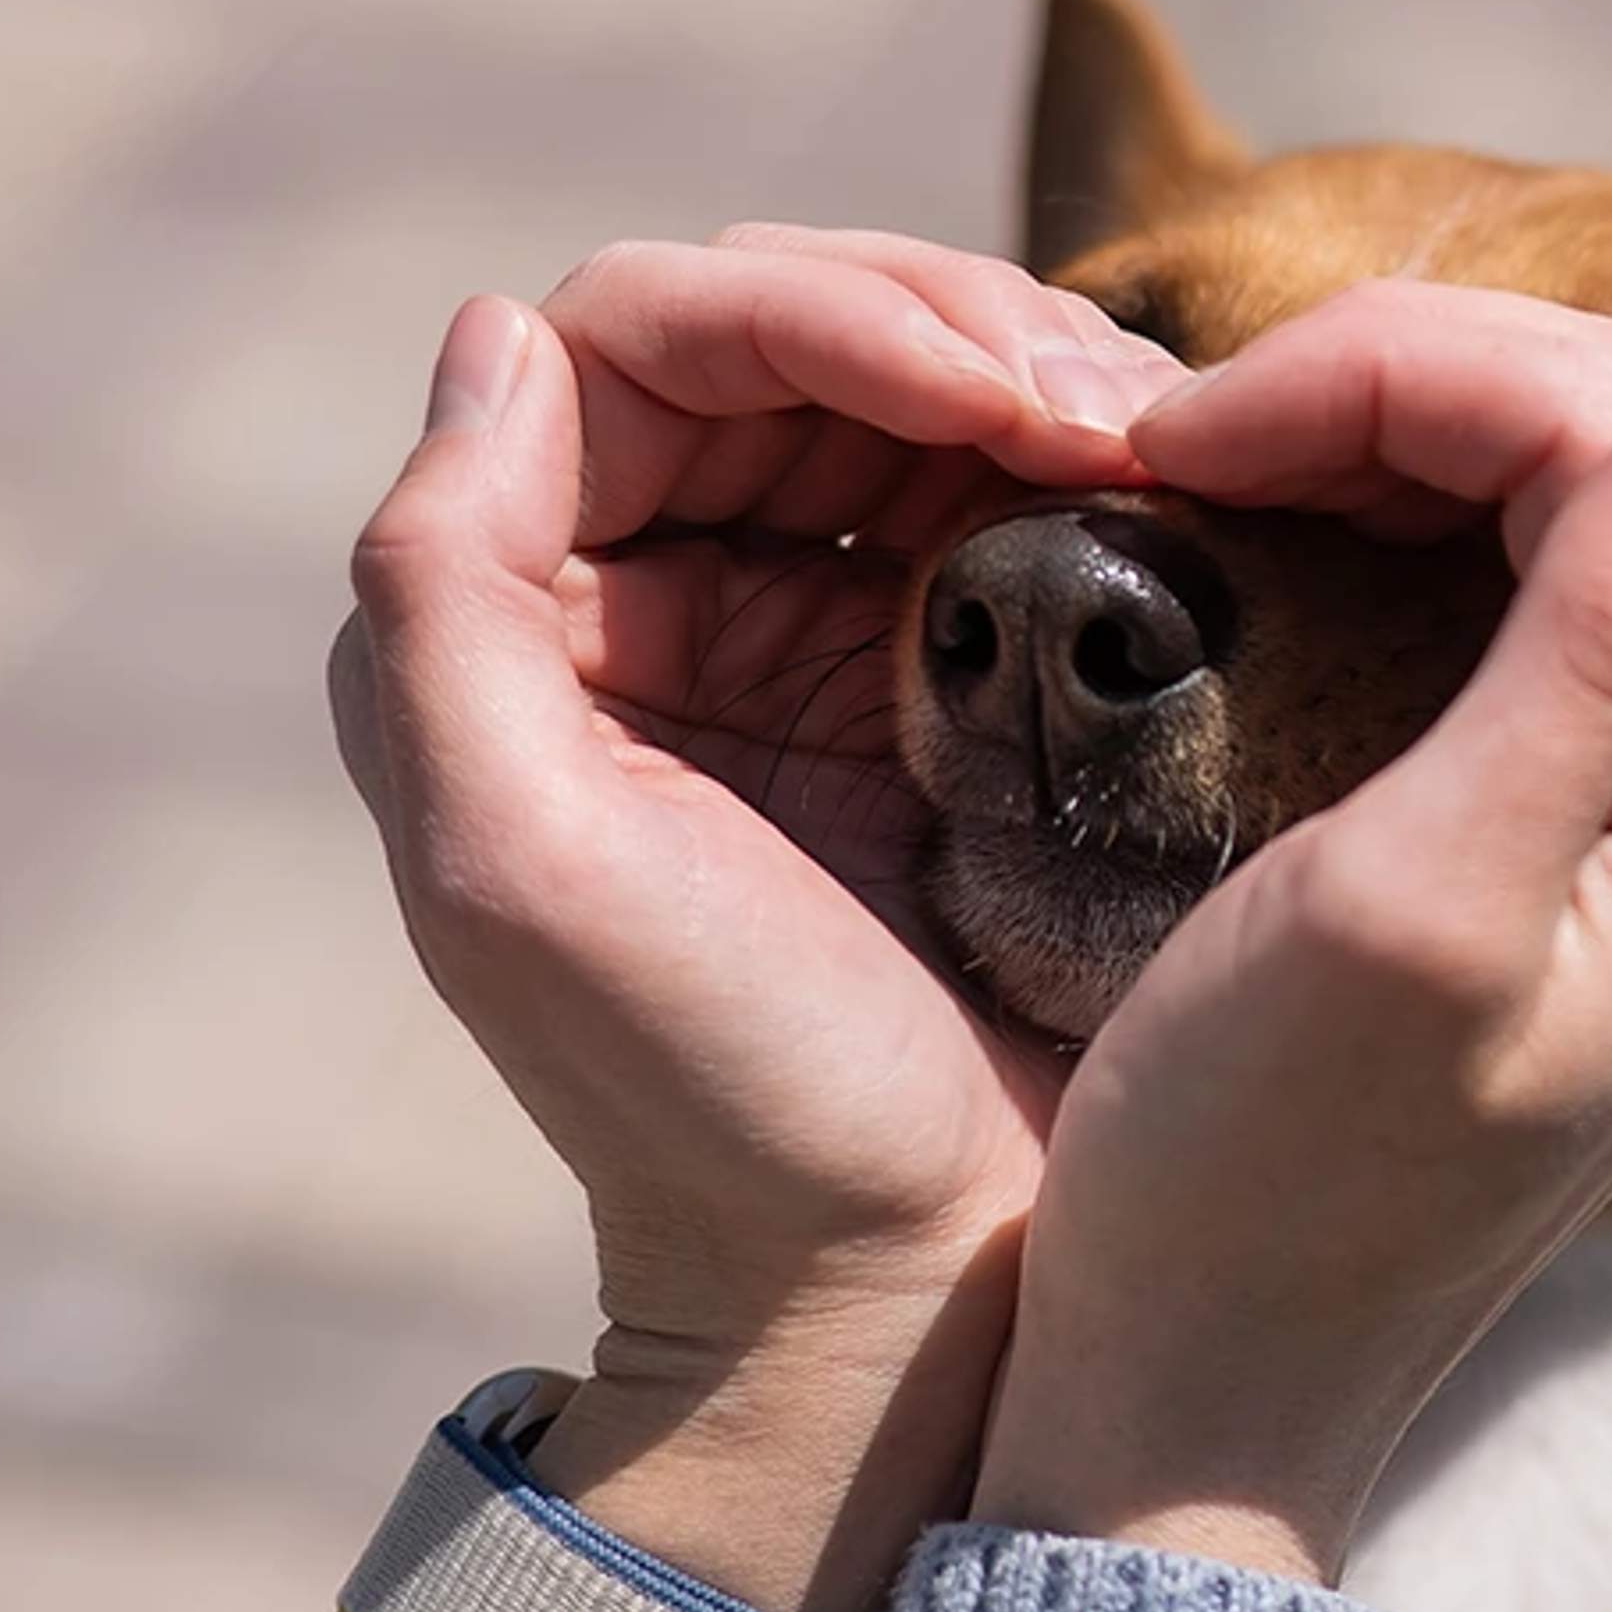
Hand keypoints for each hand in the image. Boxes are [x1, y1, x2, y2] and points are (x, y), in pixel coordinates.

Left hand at [331, 227, 1184, 1611]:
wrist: (904, 1296)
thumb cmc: (715, 1104)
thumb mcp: (523, 867)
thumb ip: (448, 596)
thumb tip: (497, 334)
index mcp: (521, 625)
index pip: (632, 342)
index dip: (803, 315)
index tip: (976, 398)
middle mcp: (650, 596)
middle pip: (776, 332)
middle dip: (937, 322)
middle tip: (1093, 405)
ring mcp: (804, 632)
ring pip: (899, 383)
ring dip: (1025, 367)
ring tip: (1146, 438)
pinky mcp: (943, 681)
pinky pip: (1004, 489)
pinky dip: (1084, 453)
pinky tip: (1164, 486)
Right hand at [970, 285, 1611, 1583]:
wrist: (1204, 1404)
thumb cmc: (1262, 1178)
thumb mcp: (1422, 900)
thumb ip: (1610, 643)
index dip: (1415, 373)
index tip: (1194, 428)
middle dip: (1411, 384)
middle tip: (1187, 430)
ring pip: (1598, 504)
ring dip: (1407, 440)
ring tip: (1215, 463)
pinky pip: (1555, 600)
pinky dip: (1416, 527)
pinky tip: (1284, 531)